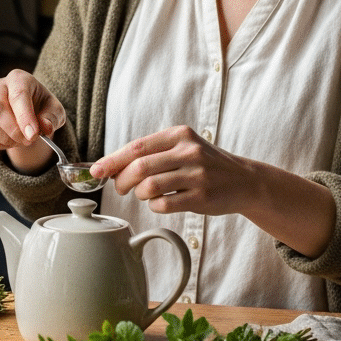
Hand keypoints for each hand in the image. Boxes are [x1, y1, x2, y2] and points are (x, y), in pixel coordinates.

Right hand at [0, 70, 66, 172]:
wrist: (30, 112)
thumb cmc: (42, 107)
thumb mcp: (55, 110)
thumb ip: (52, 117)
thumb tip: (45, 127)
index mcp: (18, 79)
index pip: (18, 95)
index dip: (24, 117)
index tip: (33, 135)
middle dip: (13, 130)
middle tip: (29, 140)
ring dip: (4, 138)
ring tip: (20, 140)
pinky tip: (9, 141)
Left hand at [92, 126, 261, 214]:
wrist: (244, 181)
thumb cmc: (205, 164)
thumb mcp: (183, 147)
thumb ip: (152, 153)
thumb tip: (111, 166)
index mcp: (179, 135)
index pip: (137, 147)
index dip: (112, 161)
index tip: (96, 171)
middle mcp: (189, 151)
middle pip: (139, 168)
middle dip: (121, 181)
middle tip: (120, 188)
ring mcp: (197, 175)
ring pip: (149, 187)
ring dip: (139, 194)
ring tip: (145, 194)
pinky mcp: (202, 197)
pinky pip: (164, 204)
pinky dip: (155, 206)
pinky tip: (162, 202)